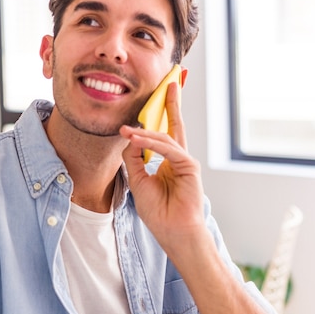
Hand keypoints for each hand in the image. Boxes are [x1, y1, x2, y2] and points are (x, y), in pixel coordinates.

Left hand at [119, 82, 205, 254]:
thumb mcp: (138, 180)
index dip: (158, 115)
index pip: (163, 133)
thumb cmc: (158, 212)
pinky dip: (151, 143)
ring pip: (165, 137)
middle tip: (170, 81)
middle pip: (173, 124)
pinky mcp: (189, 166)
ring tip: (125, 129)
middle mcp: (178, 158)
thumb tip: (129, 136)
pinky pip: (168, 149)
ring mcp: (185, 161)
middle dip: (171, 102)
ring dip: (144, 131)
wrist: (173, 232)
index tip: (155, 97)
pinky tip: (136, 138)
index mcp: (168, 161)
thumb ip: (134, 157)